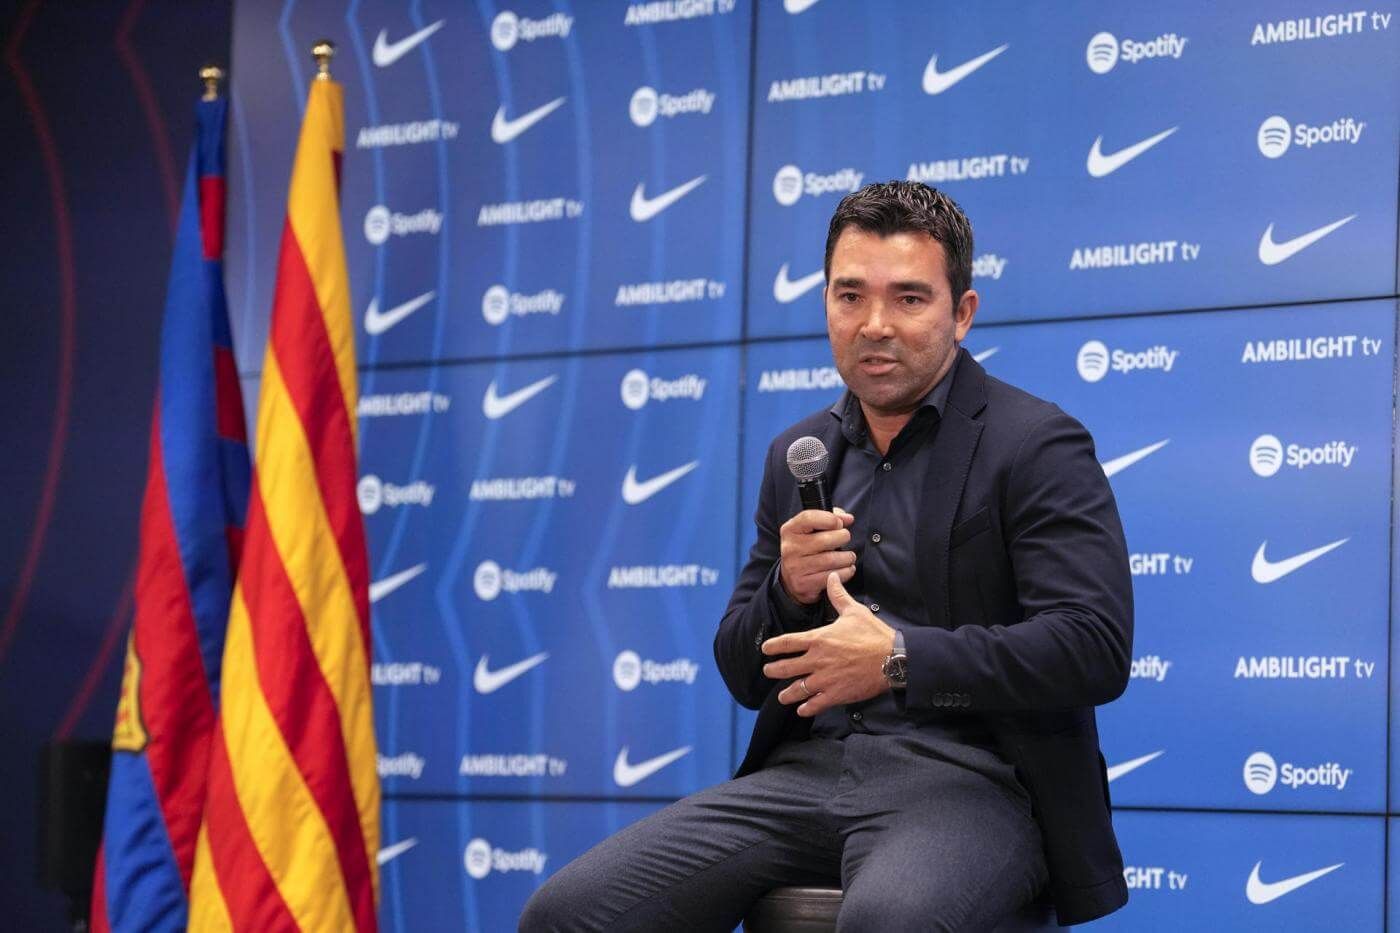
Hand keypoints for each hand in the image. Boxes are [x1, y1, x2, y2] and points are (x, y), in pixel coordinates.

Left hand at [761, 572, 894, 716]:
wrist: (893, 659)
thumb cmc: (874, 634)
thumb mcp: (854, 611)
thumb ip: (838, 595)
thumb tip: (832, 577)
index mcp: (820, 639)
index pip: (788, 642)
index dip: (773, 646)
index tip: (765, 650)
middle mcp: (818, 660)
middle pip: (787, 668)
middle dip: (774, 670)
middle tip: (768, 672)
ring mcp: (826, 679)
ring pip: (798, 689)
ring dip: (787, 694)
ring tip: (781, 697)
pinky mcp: (837, 694)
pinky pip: (816, 704)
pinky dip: (806, 708)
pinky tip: (802, 709)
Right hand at [778, 507, 856, 604]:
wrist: (792, 578)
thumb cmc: (807, 549)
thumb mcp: (811, 529)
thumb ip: (830, 518)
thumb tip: (848, 518)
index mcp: (790, 530)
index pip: (809, 518)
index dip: (830, 519)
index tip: (839, 523)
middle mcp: (790, 548)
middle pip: (825, 540)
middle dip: (843, 538)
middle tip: (844, 539)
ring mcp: (796, 567)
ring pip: (832, 559)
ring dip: (847, 557)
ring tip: (848, 556)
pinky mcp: (805, 583)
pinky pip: (833, 576)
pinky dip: (846, 572)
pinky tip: (846, 568)